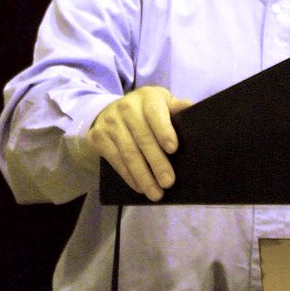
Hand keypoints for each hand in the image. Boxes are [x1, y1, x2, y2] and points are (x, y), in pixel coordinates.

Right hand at [86, 86, 191, 200]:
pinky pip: (115, 160)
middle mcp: (127, 107)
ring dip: (143, 176)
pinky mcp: (98, 136)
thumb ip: (176, 108)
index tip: (173, 148)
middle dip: (157, 162)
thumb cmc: (148, 111)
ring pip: (129, 153)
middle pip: (143, 138)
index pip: (155, 114)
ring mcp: (111, 122)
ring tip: (156, 193)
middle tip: (168, 182)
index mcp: (148, 97)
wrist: (110, 110)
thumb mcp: (162, 104)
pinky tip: (140, 187)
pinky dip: (129, 176)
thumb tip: (191, 107)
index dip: (163, 130)